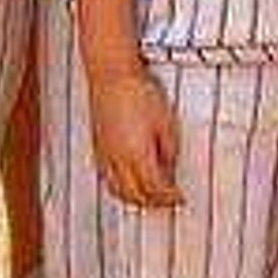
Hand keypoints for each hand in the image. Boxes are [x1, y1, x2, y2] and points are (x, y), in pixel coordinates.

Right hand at [85, 59, 180, 209]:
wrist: (112, 74)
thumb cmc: (139, 92)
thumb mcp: (166, 122)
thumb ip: (169, 151)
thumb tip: (170, 169)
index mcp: (138, 155)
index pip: (156, 189)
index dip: (170, 197)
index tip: (180, 198)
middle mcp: (119, 160)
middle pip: (136, 195)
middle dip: (153, 203)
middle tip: (167, 203)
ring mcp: (105, 154)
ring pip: (118, 190)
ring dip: (134, 199)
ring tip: (148, 198)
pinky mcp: (97, 147)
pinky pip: (107, 178)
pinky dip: (118, 187)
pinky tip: (126, 183)